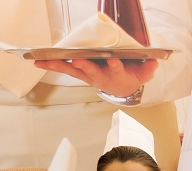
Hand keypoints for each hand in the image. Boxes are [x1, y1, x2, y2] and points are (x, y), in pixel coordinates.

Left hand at [33, 58, 158, 96]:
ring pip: (73, 70)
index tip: (114, 60)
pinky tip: (37, 61)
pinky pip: (65, 68)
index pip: (117, 70)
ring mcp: (88, 75)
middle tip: (77, 61)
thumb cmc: (132, 75)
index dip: (115, 66)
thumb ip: (149, 68)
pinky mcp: (80, 72)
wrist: (124, 88)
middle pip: (91, 71)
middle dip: (85, 66)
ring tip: (42, 61)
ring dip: (59, 65)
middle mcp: (100, 76)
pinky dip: (52, 65)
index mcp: (117, 75)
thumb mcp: (144, 73)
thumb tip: (154, 61)